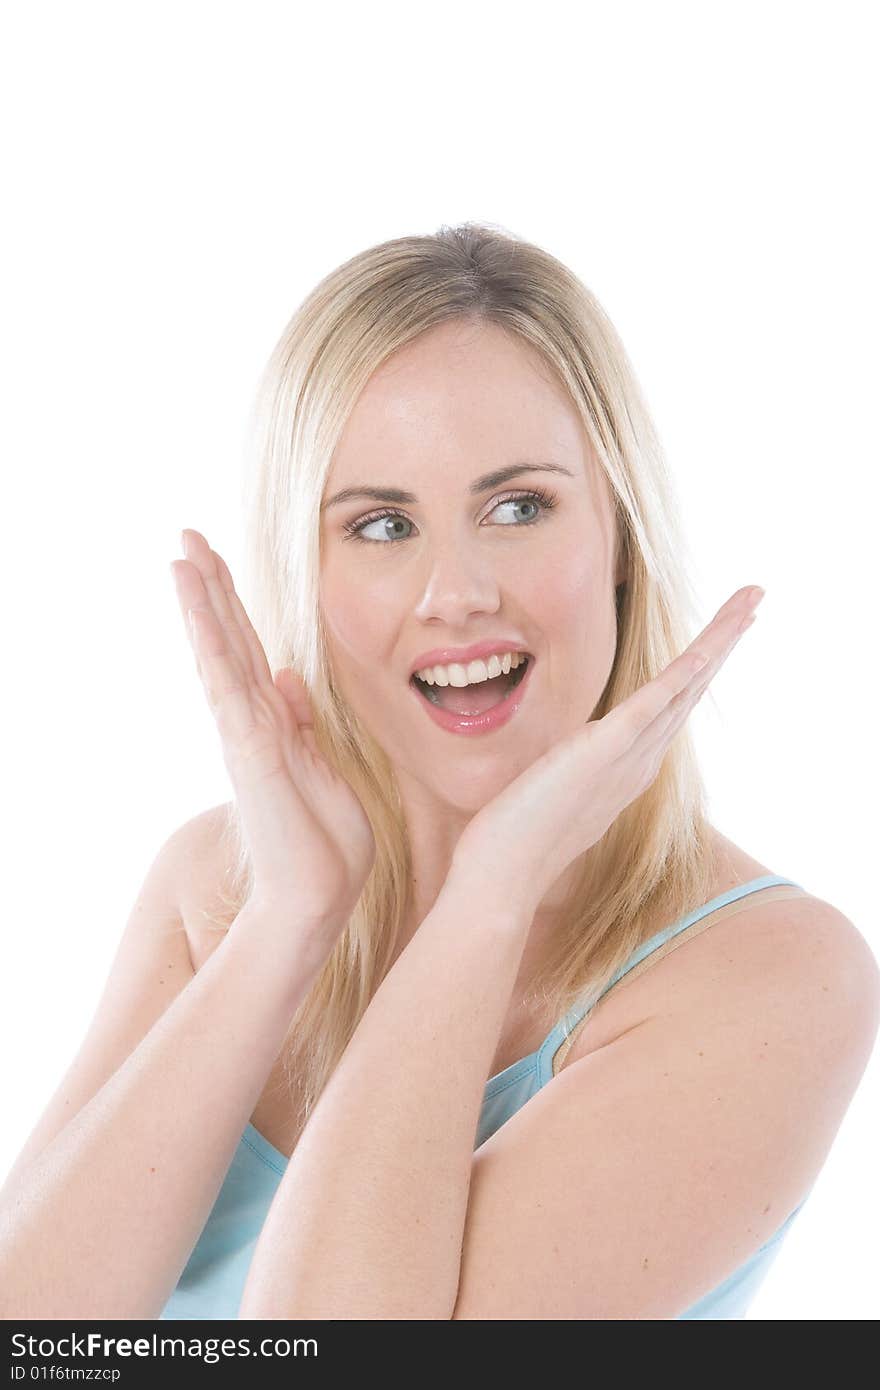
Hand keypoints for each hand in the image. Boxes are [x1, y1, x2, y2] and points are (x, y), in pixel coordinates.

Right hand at [170, 529, 375, 939]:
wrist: (317, 898)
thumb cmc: (324, 846)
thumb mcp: (324, 770)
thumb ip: (302, 724)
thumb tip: (287, 678)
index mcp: (271, 726)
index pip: (247, 653)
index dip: (233, 607)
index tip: (216, 562)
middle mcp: (249, 723)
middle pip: (225, 642)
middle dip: (209, 589)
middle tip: (186, 538)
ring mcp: (244, 733)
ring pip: (217, 653)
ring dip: (201, 602)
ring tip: (181, 554)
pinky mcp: (247, 747)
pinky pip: (225, 681)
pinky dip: (209, 639)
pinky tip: (195, 602)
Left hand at [453, 586, 764, 916]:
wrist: (503, 876)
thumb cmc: (516, 840)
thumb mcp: (554, 791)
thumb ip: (572, 769)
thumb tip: (570, 755)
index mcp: (627, 768)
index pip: (672, 708)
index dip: (700, 670)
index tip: (720, 637)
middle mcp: (638, 762)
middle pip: (692, 690)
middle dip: (724, 643)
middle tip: (754, 600)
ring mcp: (625, 757)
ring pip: (685, 687)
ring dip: (719, 642)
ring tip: (750, 602)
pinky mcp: (602, 751)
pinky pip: (651, 704)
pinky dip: (681, 674)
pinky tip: (705, 649)